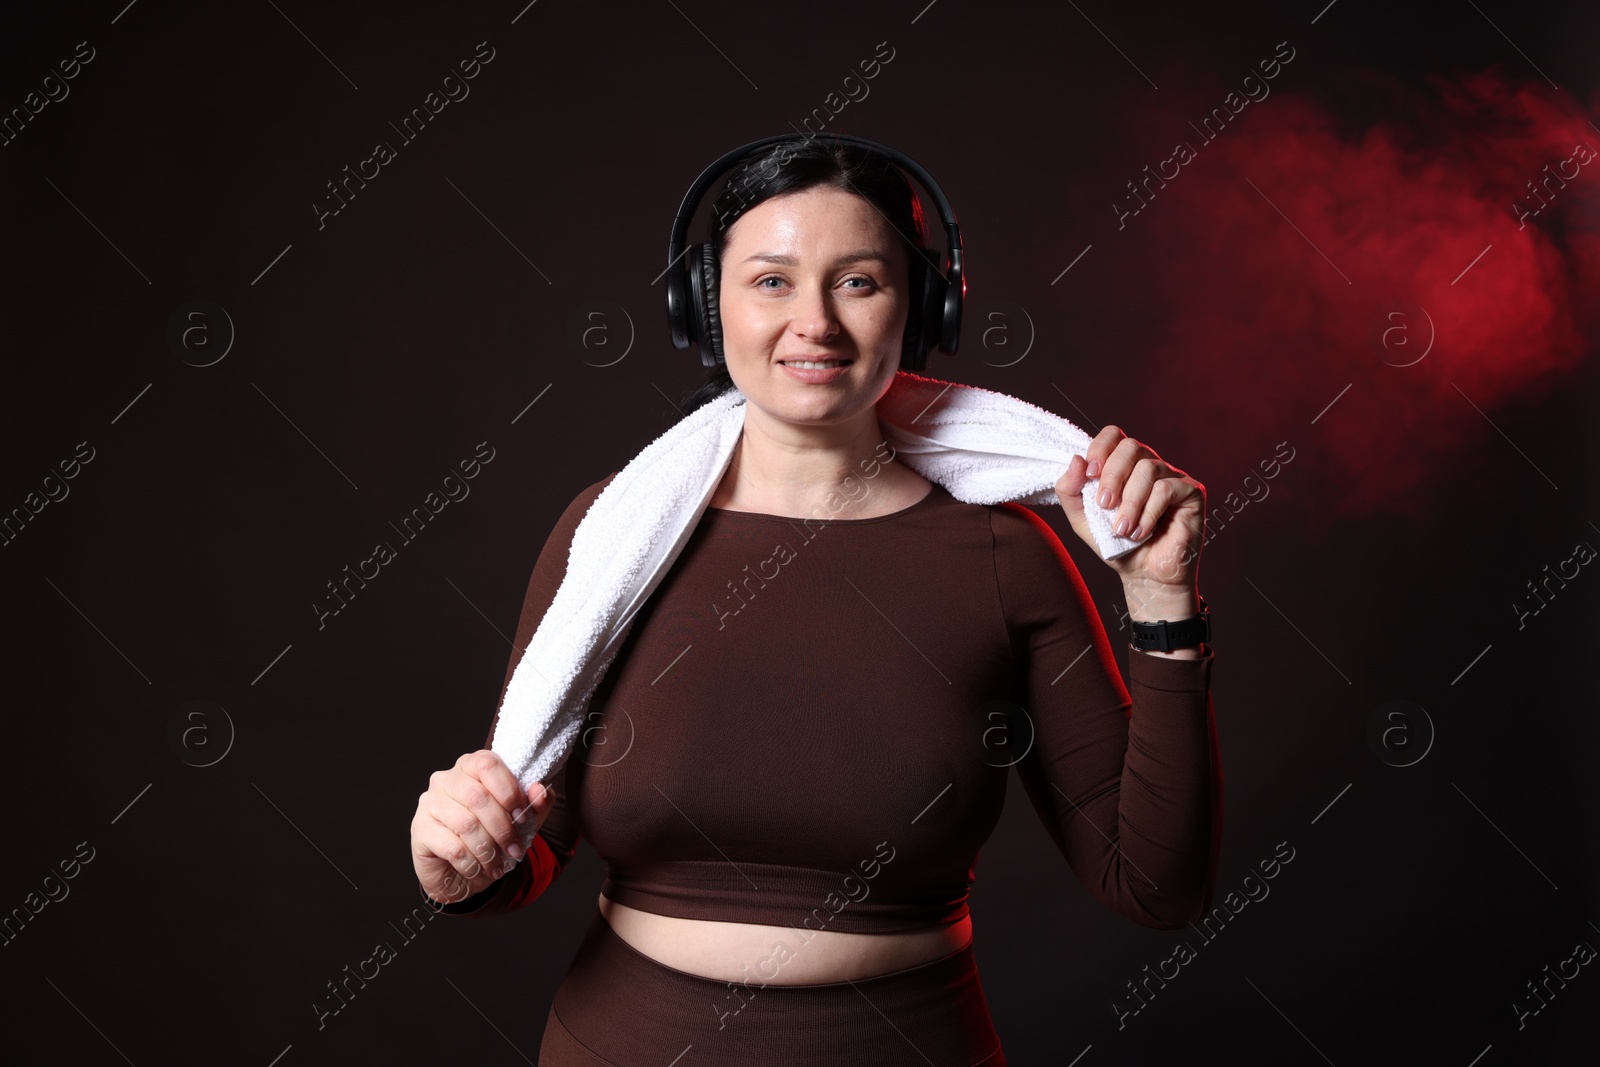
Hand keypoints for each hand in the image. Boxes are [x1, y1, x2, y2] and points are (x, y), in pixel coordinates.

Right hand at [410, 750, 557, 905]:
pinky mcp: (419, 829)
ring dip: (488, 850)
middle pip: (479, 797)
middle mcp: (446, 779)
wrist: (462, 873)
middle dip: (503, 828)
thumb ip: (536, 803)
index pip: (488, 764)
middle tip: (514, 849)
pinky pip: (452, 847)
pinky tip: (477, 870)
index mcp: (471, 766)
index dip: (509, 792)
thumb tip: (540, 789)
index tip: (522, 817)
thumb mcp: (522, 820)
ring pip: (466, 824)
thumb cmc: (492, 837)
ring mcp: (429, 803)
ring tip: (498, 865)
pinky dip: (471, 863)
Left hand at [1054, 424, 1204, 592]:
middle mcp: (1149, 465)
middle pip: (1131, 446)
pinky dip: (1148, 513)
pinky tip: (1141, 532)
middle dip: (1112, 476)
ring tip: (1122, 529)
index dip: (1100, 448)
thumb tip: (1076, 459)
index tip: (1089, 475)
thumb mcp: (1082, 520)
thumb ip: (1071, 491)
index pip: (1114, 436)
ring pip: (1148, 469)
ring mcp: (1172, 477)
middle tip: (1104, 505)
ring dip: (1130, 502)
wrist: (1143, 575)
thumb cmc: (1116, 545)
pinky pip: (1166, 489)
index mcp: (1124, 466)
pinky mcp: (1191, 493)